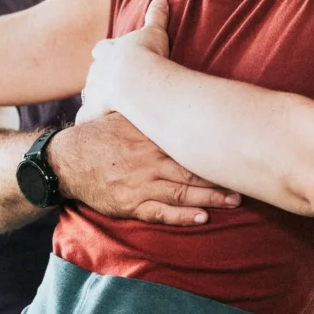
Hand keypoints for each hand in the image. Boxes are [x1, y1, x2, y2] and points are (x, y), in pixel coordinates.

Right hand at [48, 114, 239, 225]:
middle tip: (247, 181)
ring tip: (234, 201)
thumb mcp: (125, 116)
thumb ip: (150, 112)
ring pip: (182, 193)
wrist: (66, 160)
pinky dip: (183, 217)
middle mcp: (150, 160)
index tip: (238, 147)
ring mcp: (141, 184)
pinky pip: (161, 213)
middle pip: (193, 170)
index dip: (215, 147)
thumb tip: (178, 95)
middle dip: (221, 177)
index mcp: (151, 137)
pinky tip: (202, 218)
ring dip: (211, 198)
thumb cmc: (99, 136)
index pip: (190, 141)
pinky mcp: (130, 204)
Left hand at [78, 0, 170, 121]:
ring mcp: (93, 92)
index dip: (106, 53)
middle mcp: (96, 71)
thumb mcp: (154, 31)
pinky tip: (93, 128)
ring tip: (104, 107)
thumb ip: (156, 15)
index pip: (102, 50)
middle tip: (109, 83)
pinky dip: (89, 121)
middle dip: (100, 77)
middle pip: (94, 73)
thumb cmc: (147, 55)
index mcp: (108, 51)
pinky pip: (87, 118)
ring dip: (95, 99)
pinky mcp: (93, 111)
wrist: (137, 81)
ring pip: (89, 95)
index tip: (109, 55)